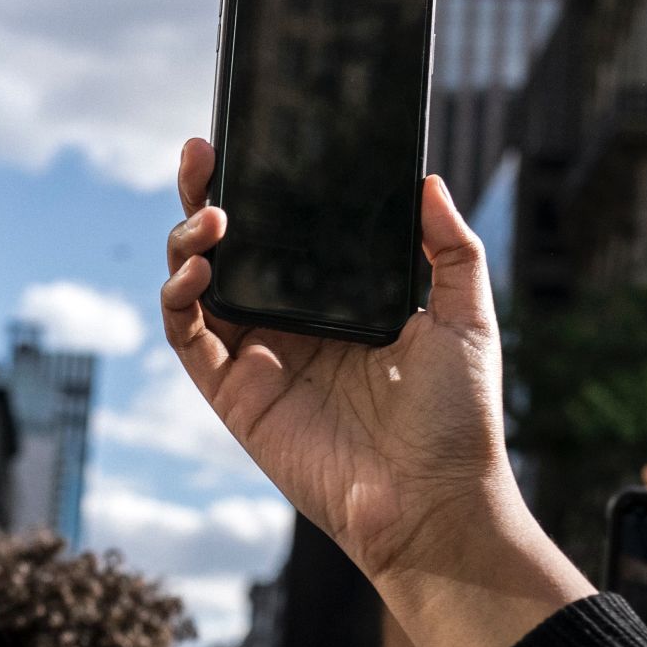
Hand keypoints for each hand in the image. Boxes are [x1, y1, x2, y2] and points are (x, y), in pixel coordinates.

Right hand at [162, 140, 549, 584]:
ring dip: (188, 241)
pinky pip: (187, 338)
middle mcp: (289, 325)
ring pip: (196, 285)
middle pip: (229, 249)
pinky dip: (179, 298)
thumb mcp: (467, 318)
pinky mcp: (234, 394)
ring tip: (212, 217)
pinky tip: (201, 268)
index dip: (259, 189)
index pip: (284, 234)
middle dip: (205, 198)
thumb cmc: (460, 422)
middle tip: (202, 155)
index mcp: (337, 302)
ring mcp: (257, 358)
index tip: (247, 144)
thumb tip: (428, 181)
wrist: (435, 502)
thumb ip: (452, 248)